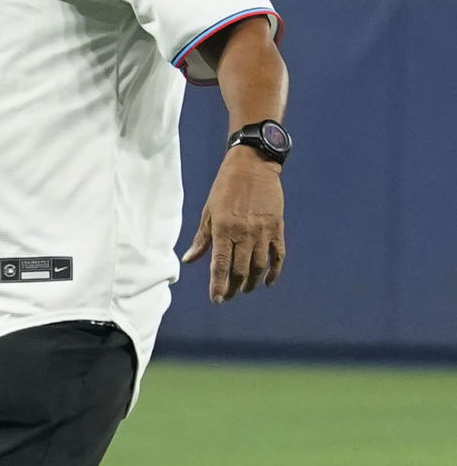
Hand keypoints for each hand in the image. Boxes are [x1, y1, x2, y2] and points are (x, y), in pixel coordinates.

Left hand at [181, 146, 284, 302]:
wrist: (253, 165)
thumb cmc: (225, 188)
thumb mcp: (208, 212)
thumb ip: (201, 239)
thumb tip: (188, 261)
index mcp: (224, 229)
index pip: (221, 265)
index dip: (218, 286)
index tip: (216, 300)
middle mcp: (244, 233)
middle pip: (240, 270)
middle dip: (234, 288)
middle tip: (229, 296)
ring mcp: (263, 231)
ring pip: (259, 266)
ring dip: (251, 282)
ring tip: (245, 290)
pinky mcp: (277, 228)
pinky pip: (278, 256)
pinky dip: (274, 272)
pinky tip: (267, 282)